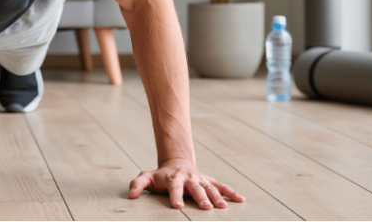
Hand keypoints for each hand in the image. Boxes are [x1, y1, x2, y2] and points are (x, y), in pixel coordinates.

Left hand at [128, 158, 244, 208]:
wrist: (177, 164)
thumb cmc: (161, 175)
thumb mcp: (147, 177)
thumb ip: (137, 184)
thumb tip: (131, 196)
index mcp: (174, 178)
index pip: (174, 188)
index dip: (176, 196)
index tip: (178, 206)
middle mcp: (189, 178)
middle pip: (195, 188)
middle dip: (200, 197)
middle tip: (205, 207)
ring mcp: (200, 180)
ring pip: (210, 188)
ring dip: (216, 197)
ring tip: (222, 207)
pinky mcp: (209, 181)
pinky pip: (221, 186)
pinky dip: (231, 192)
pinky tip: (240, 199)